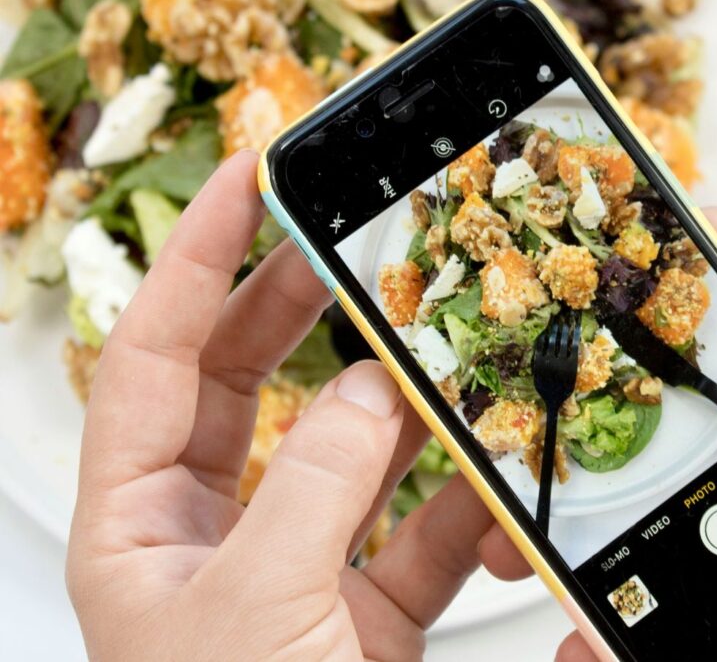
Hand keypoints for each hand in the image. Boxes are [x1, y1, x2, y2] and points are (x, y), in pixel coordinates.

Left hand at [66, 151, 516, 659]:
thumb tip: (368, 391)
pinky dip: (463, 504)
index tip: (252, 182)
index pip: (151, 356)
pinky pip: (418, 530)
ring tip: (445, 349)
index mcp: (141, 527)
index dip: (198, 260)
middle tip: (351, 240)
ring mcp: (294, 568)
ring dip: (403, 405)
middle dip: (299, 307)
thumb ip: (316, 486)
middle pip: (248, 383)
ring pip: (349, 451)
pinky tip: (498, 480)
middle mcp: (212, 536)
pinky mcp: (364, 610)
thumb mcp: (258, 612)